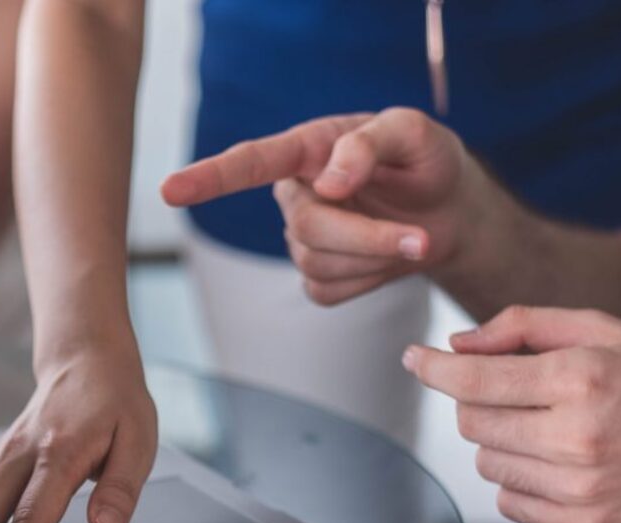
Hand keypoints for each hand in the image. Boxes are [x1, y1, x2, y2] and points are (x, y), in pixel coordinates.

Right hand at [162, 109, 480, 305]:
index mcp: (307, 149)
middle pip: (306, 228)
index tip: (170, 191)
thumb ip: (370, 144)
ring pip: (318, 264)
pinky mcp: (318, 277)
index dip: (208, 178)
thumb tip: (329, 183)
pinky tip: (386, 260)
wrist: (450, 212)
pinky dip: (369, 281)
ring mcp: (302, 238)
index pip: (250, 163)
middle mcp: (296, 193)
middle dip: (366, 237)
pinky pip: (328, 291)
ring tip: (413, 238)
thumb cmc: (427, 162)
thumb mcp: (414, 133)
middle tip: (420, 238)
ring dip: (375, 258)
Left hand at [403, 306, 620, 522]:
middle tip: (516, 392)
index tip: (414, 359)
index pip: (474, 380)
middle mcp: (577, 437)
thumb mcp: (602, 329)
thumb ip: (523, 326)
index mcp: (580, 380)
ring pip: (486, 463)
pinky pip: (509, 503)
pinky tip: (556, 461)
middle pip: (472, 422)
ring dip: (501, 441)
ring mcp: (580, 488)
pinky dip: (519, 481)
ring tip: (548, 427)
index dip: (433, 369)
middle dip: (480, 401)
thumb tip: (457, 346)